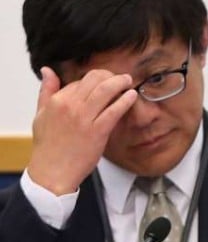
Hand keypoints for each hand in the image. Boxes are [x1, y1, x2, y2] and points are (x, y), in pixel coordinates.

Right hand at [26, 67, 138, 194]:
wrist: (52, 171)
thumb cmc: (48, 146)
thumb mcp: (40, 115)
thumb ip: (46, 91)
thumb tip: (47, 70)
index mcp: (57, 101)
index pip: (80, 81)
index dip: (94, 81)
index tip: (104, 83)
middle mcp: (70, 106)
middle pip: (94, 79)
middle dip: (109, 75)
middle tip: (119, 78)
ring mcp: (84, 118)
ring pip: (106, 90)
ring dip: (120, 82)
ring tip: (127, 81)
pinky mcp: (98, 131)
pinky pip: (115, 110)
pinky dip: (125, 100)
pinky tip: (132, 95)